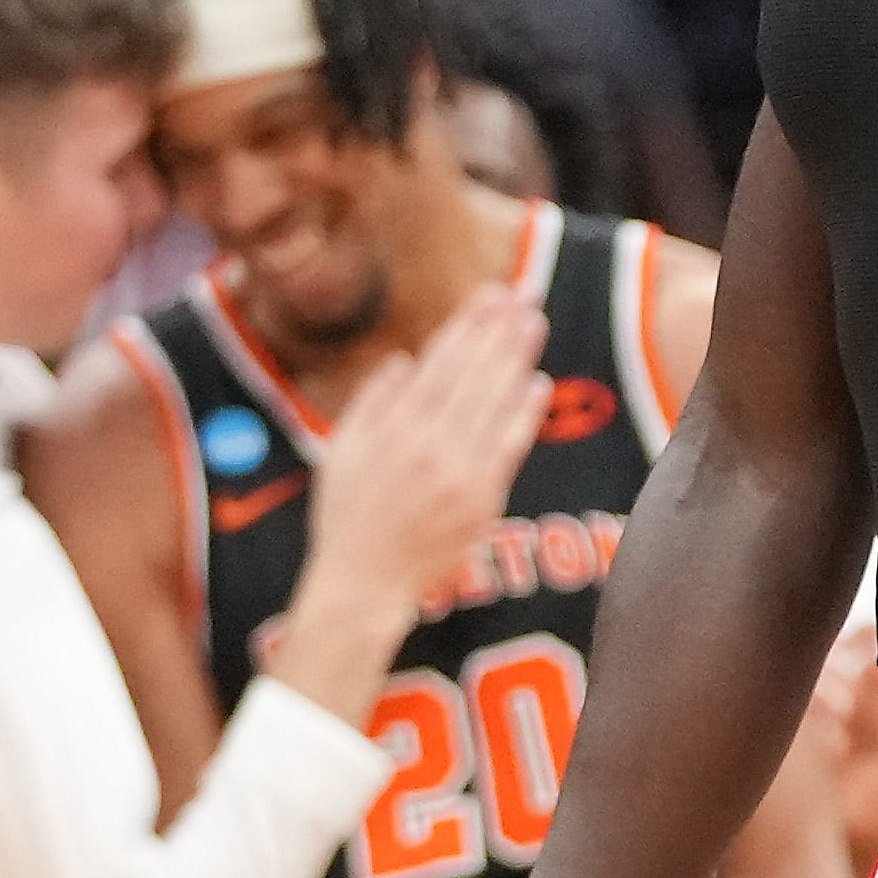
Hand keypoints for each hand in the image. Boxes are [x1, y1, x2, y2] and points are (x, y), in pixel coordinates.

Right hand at [270, 290, 547, 682]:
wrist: (364, 584)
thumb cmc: (347, 517)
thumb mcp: (340, 452)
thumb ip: (372, 403)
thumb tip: (405, 360)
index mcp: (393, 428)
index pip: (439, 363)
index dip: (467, 325)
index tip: (488, 296)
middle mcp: (428, 445)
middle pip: (471, 374)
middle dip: (497, 330)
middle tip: (521, 293)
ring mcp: (459, 473)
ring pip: (493, 403)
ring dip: (516, 358)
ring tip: (533, 322)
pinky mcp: (481, 501)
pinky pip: (508, 448)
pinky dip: (524, 414)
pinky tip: (537, 382)